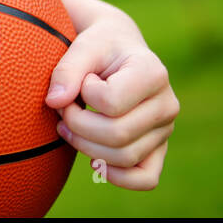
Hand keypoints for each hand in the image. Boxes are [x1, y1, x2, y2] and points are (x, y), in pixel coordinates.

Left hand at [44, 10, 179, 189]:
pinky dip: (117, 176)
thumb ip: (66, 70)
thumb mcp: (83, 45)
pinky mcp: (159, 148)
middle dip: (78, 124)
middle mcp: (167, 103)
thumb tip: (54, 102)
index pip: (111, 102)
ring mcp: (165, 129)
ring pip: (124, 158)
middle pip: (117, 134)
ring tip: (68, 126)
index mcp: (153, 73)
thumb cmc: (101, 47)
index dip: (84, 93)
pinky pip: (145, 178)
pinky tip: (93, 160)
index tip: (82, 80)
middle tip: (63, 109)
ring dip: (85, 147)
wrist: (120, 50)